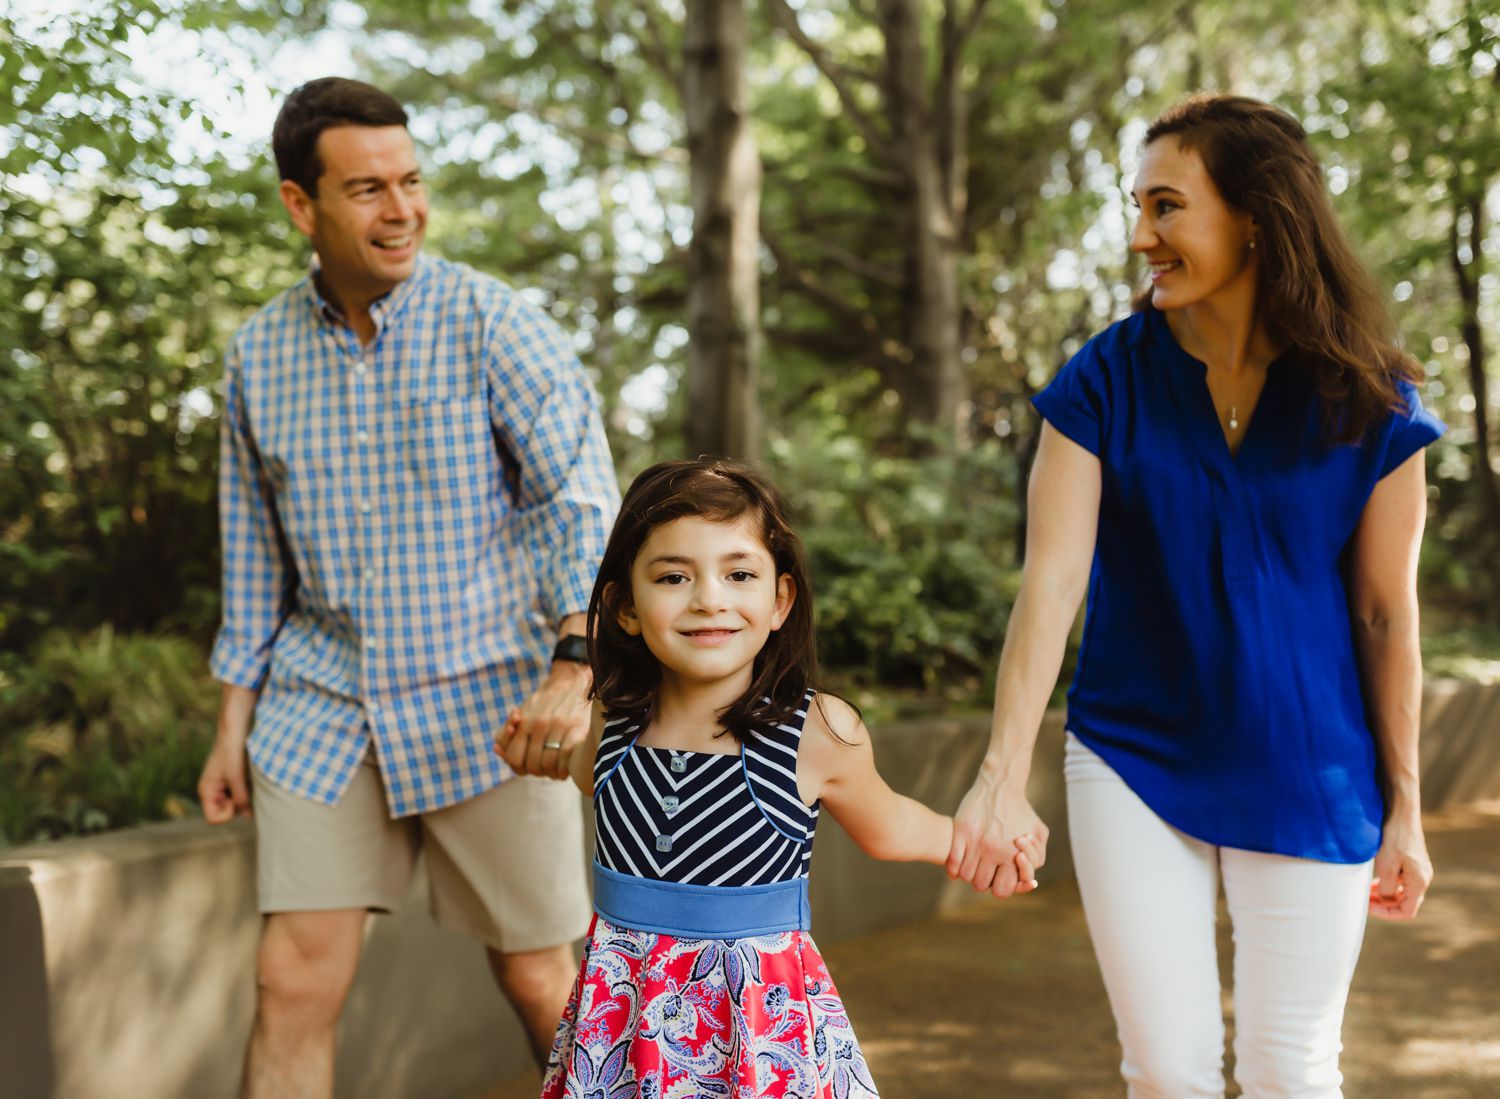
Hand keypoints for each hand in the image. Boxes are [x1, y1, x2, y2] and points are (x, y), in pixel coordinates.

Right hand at [198, 729, 251, 823]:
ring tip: (249, 779)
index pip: (213, 819)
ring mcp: (223, 786)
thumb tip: (249, 817)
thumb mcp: (236, 777)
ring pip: (237, 804)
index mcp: (206, 791)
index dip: (227, 814)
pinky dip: (249, 789)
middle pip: (226, 813)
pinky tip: (252, 777)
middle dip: (238, 805)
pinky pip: (242, 793)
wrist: (235, 729)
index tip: (235, 799)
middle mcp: (213, 791)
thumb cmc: (231, 751)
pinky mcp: (234, 780)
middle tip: (245, 787)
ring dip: (246, 796)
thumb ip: (241, 799)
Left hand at [494, 660, 590, 778]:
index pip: (514, 758)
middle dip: (537, 771)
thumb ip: (506, 733)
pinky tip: (566, 767)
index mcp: (524, 721)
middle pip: (532, 764)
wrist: (571, 682)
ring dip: (552, 773)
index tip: (529, 766)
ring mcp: (559, 726)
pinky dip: (565, 768)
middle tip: (544, 769)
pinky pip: (566, 758)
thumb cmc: (543, 702)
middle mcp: (539, 724)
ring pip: (548, 764)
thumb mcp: (522, 713)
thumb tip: (496, 749)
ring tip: (556, 770)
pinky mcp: (578, 728)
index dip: (520, 767)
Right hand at [948, 765, 1048, 897]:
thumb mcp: (1039, 832)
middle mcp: (994, 850)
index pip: (1002, 889)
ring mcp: (976, 841)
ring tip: (973, 865)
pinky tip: (958, 862)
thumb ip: (1037, 858)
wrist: (1001, 784)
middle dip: (983, 881)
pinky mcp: (961, 831)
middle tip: (984, 871)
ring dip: (968, 873)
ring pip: (966, 875)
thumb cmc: (1021, 811)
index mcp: (1013, 854)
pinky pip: (953, 861)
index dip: (999, 887)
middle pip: (981, 884)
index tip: (998, 877)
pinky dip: (953, 867)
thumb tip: (1030, 878)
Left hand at [1368, 813, 1431, 920]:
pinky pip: (1401, 881)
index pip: (1406, 911)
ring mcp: (1419, 870)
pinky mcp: (1413, 863)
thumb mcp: (1387, 866)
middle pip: (1404, 903)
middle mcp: (1423, 879)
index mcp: (1419, 882)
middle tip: (1364, 900)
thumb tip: (1386, 901)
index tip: (1367, 907)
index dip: (1386, 913)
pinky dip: (1388, 884)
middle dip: (1384, 905)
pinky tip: (1375, 880)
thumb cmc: (1394, 838)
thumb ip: (1387, 890)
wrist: (1401, 813)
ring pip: (1402, 892)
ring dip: (1385, 895)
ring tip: (1367, 891)